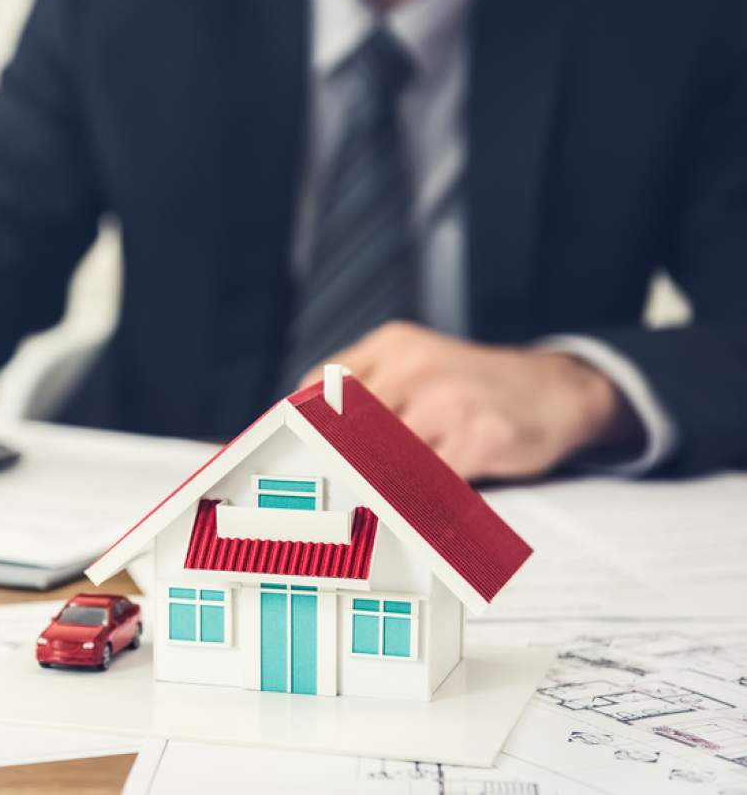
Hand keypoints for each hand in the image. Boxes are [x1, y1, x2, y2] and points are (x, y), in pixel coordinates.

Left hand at [297, 321, 634, 480]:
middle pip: (346, 424)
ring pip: (383, 457)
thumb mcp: (418, 369)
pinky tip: (415, 507)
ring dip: (376, 486)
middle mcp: (415, 365)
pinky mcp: (477, 437)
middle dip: (335, 463)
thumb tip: (312, 444)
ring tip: (370, 506)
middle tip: (325, 495)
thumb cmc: (475, 389)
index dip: (303, 427)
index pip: (322, 385)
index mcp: (392, 344)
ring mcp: (447, 399)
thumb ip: (369, 395)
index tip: (294, 459)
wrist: (558, 391)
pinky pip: (427, 481)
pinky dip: (415, 500)